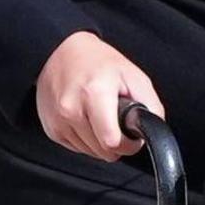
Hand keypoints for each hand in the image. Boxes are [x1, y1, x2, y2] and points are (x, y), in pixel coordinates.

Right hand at [35, 31, 162, 161]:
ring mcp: (59, 120)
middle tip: (116, 121)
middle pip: (103, 151)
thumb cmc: (98, 62)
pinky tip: (86, 119)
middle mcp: (71, 108)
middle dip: (116, 142)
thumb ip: (150, 106)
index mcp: (94, 94)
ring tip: (100, 116)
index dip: (129, 145)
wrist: (61, 51)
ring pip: (91, 153)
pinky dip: (86, 139)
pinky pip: (77, 148)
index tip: (132, 137)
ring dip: (100, 141)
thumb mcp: (134, 76)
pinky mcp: (51, 129)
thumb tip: (153, 130)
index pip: (112, 142)